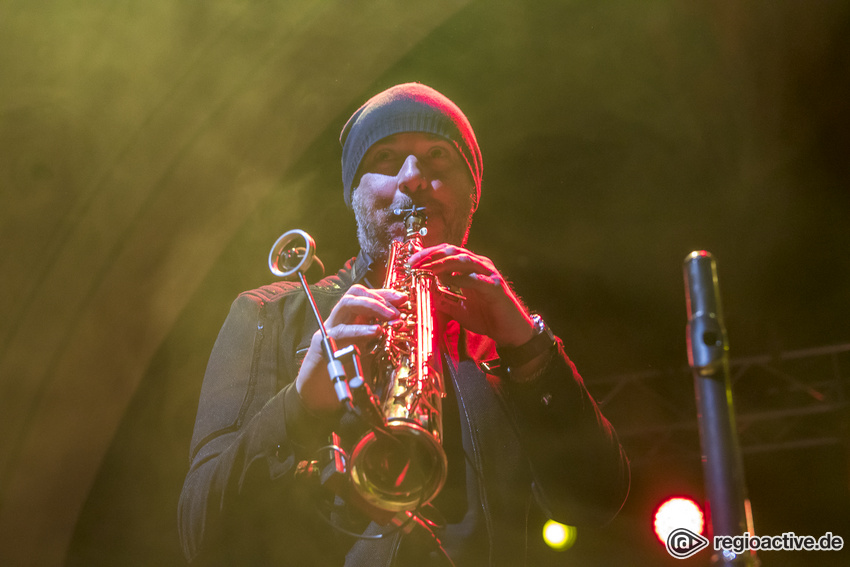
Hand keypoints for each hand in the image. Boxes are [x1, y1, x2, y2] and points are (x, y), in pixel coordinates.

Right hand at [295, 285, 405, 413]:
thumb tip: (400, 325)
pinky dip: (360, 329)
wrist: (317, 399)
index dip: (385, 294)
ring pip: (347, 304)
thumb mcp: (367, 355)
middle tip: (396, 310)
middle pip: (356, 294)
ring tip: (389, 316)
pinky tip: (375, 332)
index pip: (366, 296)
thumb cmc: (343, 377)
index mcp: (350, 322)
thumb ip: (380, 339)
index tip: (402, 299)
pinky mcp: (322, 344)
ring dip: (371, 305)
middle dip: (379, 297)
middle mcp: (339, 322)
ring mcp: (329, 331)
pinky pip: (341, 331)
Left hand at [408, 244, 534, 347]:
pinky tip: (450, 281)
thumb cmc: (487, 317)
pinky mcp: (496, 287)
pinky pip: (477, 279)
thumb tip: (423, 294)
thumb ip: (442, 300)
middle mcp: (480, 266)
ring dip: (443, 263)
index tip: (411, 262)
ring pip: (463, 261)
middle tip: (415, 263)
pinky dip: (462, 279)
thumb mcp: (458, 309)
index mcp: (470, 268)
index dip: (428, 254)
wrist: (510, 331)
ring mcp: (489, 275)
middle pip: (452, 251)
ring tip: (427, 268)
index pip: (446, 253)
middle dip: (431, 255)